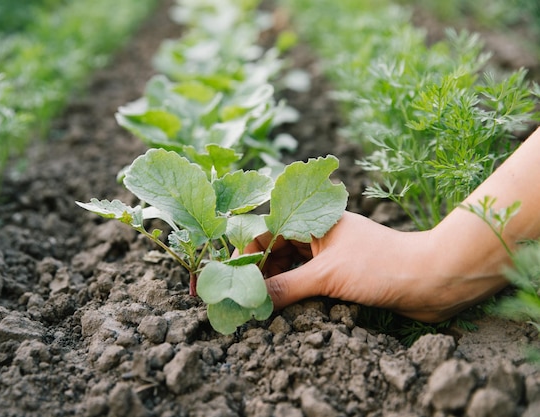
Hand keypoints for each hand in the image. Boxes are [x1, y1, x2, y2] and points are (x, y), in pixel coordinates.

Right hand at [245, 211, 508, 321]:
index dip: (245, 251)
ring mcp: (329, 255)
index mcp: (314, 219)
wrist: (433, 280)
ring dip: (273, 284)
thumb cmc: (382, 265)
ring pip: (289, 267)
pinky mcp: (340, 275)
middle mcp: (318, 234)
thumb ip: (286, 287)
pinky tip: (279, 309)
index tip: (229, 273)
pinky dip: (291, 294)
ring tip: (254, 304)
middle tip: (238, 293)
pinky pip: (306, 282)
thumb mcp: (328, 276)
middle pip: (275, 249)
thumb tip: (251, 300)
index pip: (267, 230)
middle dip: (256, 270)